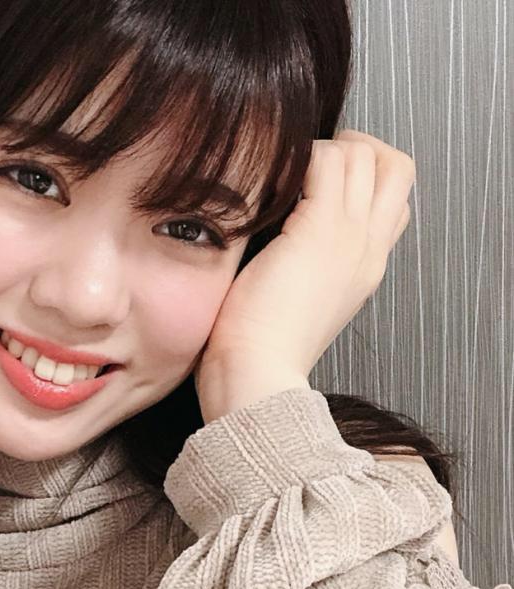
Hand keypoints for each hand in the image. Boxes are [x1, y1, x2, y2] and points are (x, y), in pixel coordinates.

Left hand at [194, 129, 415, 420]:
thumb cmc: (262, 349)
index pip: (393, 204)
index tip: (323, 180)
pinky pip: (327, 161)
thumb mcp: (298, 304)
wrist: (258, 374)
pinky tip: (270, 184)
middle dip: (358, 149)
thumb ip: (307, 268)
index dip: (365, 178)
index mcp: (364, 269)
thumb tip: (283, 237)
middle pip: (396, 168)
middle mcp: (367, 249)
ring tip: (286, 173)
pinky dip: (301, 158)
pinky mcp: (319, 229)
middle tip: (314, 160)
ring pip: (366, 156)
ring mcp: (349, 236)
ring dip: (324, 150)